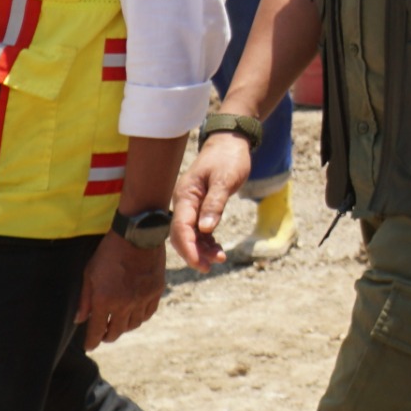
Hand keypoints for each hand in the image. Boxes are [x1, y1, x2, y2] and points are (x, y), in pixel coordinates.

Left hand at [78, 231, 165, 350]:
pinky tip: (135, 313)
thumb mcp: (90, 273)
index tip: (89, 346)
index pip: (97, 331)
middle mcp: (125, 304)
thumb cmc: (109, 252)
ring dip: (124, 327)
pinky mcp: (156, 291)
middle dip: (107, 336)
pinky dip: (140, 317)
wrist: (137, 234)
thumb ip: (85, 299)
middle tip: (103, 334)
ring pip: (133, 325)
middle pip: (116, 332)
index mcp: (105, 300)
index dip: (92, 342)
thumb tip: (80, 319)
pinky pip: (148, 313)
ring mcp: (142, 298)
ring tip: (119, 323)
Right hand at [171, 132, 255, 269]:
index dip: (188, 247)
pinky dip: (207, 241)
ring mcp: (191, 205)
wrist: (230, 142)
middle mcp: (184, 202)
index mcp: (186, 195)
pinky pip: (200, 230)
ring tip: (219, 260)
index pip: (181, 227)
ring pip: (191, 234)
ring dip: (202, 249)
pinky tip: (217, 251)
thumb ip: (215, 204)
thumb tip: (205, 229)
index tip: (200, 263)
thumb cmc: (228, 158)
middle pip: (181, 235)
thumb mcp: (225, 179)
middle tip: (210, 267)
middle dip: (193, 253)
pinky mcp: (201, 207)